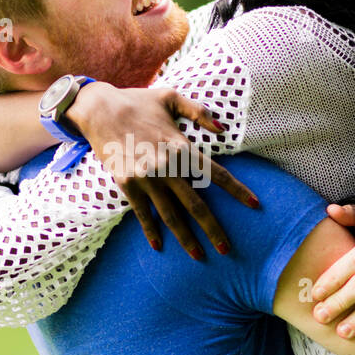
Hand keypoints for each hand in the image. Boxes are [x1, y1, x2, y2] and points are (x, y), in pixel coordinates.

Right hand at [68, 82, 259, 258]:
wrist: (98, 109)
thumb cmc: (137, 101)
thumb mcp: (171, 98)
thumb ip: (200, 112)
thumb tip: (223, 129)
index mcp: (181, 146)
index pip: (216, 174)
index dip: (237, 191)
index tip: (255, 205)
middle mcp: (166, 166)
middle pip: (196, 204)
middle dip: (213, 229)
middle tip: (227, 249)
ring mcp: (145, 178)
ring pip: (170, 215)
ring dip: (185, 238)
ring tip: (198, 256)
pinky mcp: (126, 184)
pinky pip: (143, 213)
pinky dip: (151, 230)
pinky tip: (159, 246)